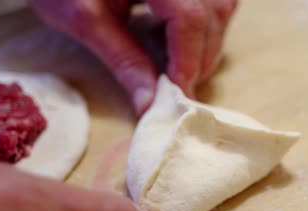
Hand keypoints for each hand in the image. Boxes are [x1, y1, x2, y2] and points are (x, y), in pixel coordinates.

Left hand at [29, 0, 237, 114]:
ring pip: (222, 7)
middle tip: (177, 87)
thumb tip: (150, 103)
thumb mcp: (85, 19)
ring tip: (177, 64)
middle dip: (200, 56)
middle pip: (215, 12)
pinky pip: (215, 0)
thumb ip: (123, 60)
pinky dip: (204, 25)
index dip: (187, 60)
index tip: (177, 95)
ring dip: (206, 41)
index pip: (189, 17)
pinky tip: (176, 37)